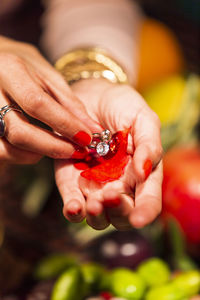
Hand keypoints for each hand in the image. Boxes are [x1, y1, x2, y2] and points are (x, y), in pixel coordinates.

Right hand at [0, 36, 99, 163]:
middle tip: (76, 150)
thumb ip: (70, 104)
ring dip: (39, 153)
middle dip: (53, 146)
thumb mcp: (50, 77)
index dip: (64, 124)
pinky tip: (38, 147)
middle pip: (20, 132)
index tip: (86, 137)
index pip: (36, 103)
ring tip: (58, 146)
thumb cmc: (26, 68)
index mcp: (9, 69)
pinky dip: (24, 155)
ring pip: (9, 148)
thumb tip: (93, 129)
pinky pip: (3, 153)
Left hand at [55, 78, 162, 229]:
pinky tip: (74, 207)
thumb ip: (149, 143)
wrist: (91, 96)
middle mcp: (120, 184)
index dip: (145, 212)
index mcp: (142, 173)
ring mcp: (95, 185)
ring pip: (98, 216)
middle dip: (117, 212)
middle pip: (122, 214)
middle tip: (109, 197)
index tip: (139, 218)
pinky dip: (73, 209)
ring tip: (93, 203)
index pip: (148, 200)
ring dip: (96, 215)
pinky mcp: (71, 180)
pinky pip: (73, 202)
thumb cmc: (122, 106)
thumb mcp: (142, 118)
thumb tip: (145, 171)